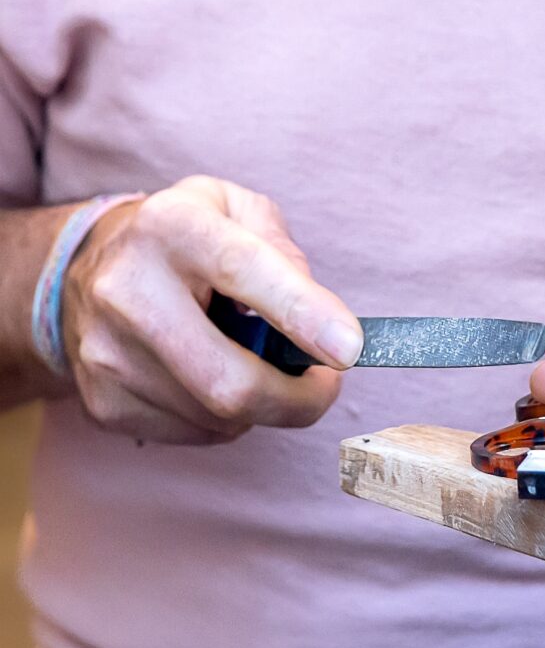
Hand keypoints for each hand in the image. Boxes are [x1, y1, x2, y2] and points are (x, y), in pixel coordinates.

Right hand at [62, 175, 361, 443]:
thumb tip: (323, 323)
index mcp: (171, 226)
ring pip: (220, 418)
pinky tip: (211, 379)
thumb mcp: (240, 212)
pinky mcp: (102, 401)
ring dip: (262, 405)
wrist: (90, 268)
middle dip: (299, 400)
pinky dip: (225, 418)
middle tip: (325, 386)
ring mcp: (106, 352)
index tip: (350, 349)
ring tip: (254, 365)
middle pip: (230, 381)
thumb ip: (285, 252)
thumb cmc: (188, 241)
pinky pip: (196, 435)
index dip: (302, 313)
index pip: (242, 270)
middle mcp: (126, 289)